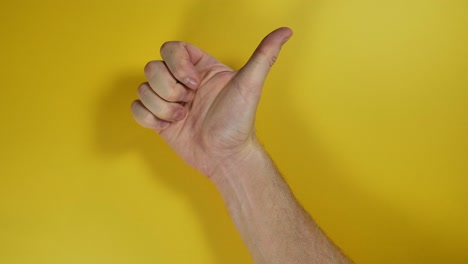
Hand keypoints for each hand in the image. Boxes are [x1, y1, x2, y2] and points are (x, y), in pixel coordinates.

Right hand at [131, 27, 292, 177]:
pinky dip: (149, 118)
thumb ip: (264, 55)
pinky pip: (136, 109)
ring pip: (143, 88)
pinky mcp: (159, 120)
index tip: (193, 83)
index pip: (171, 48)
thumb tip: (285, 31)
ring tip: (183, 118)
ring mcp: (169, 101)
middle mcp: (182, 82)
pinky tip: (169, 126)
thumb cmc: (238, 123)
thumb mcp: (251, 85)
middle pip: (152, 68)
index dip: (176, 64)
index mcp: (200, 69)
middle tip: (189, 103)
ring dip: (162, 107)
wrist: (225, 157)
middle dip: (169, 89)